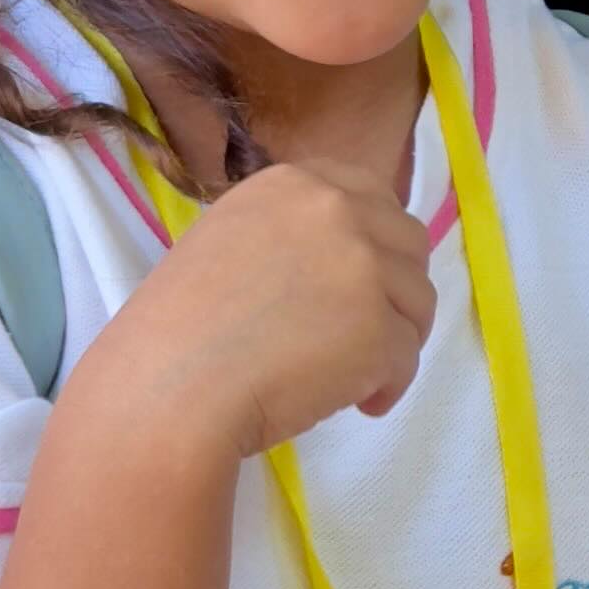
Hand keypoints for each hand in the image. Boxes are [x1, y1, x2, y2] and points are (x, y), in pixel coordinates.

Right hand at [108, 152, 435, 458]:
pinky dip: (387, 385)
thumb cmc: (181, 326)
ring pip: (418, 302)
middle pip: (409, 242)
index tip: (360, 279)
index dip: (374, 240)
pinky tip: (354, 404)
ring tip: (353, 377)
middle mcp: (336, 210)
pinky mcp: (380, 327)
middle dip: (397, 289)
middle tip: (365, 333)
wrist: (171, 383)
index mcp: (293, 184)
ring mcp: (364, 266)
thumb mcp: (229, 240)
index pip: (369, 192)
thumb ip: (288, 233)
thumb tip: (337, 263)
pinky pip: (408, 357)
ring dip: (394, 340)